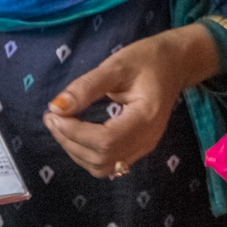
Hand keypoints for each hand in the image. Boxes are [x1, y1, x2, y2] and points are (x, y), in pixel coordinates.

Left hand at [44, 25, 220, 178]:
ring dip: (75, 150)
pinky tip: (74, 133)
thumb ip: (86, 87)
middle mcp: (147, 140)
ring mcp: (143, 147)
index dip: (75, 133)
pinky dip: (85, 153)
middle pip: (101, 158)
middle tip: (51, 118)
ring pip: (102, 166)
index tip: (53, 114)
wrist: (175, 64)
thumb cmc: (148, 60)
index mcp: (146, 118)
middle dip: (70, 142)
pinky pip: (107, 163)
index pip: (105, 141)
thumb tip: (56, 108)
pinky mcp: (137, 148)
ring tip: (59, 125)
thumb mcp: (115, 66)